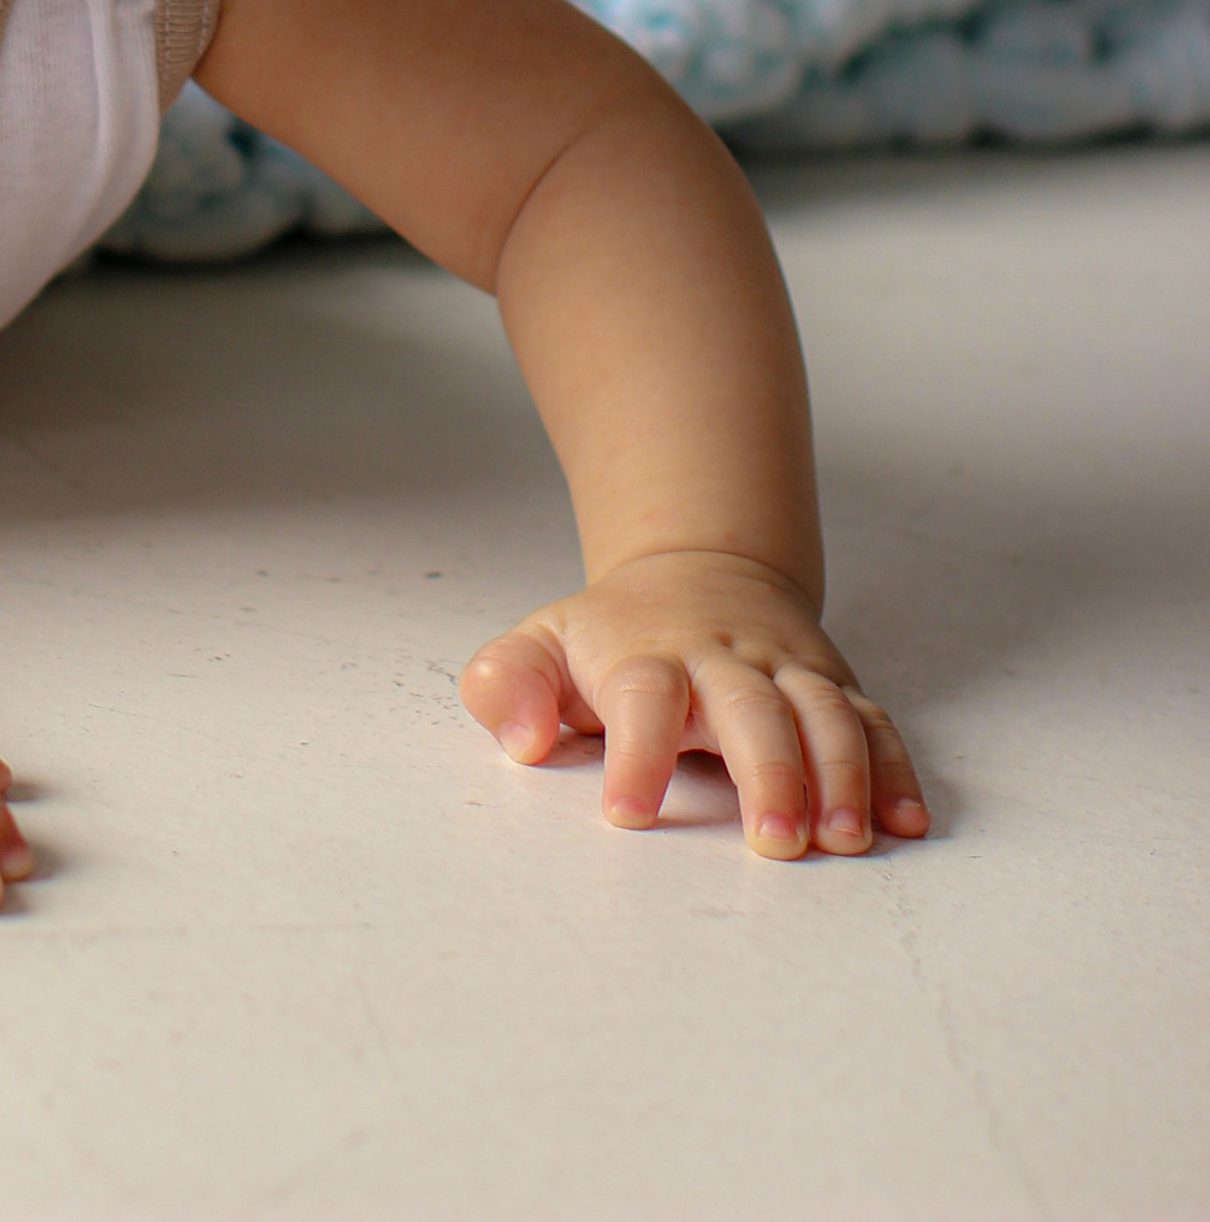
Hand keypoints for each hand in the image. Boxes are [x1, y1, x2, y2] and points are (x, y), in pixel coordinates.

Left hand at [461, 548, 927, 856]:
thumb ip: (508, 685)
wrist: (700, 569)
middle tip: (774, 844)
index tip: (626, 812)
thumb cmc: (612, 634)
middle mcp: (725, 660)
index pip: (643, 696)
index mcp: (647, 654)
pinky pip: (873, 723)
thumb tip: (523, 738)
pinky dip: (895, 769)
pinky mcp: (835, 688)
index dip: (636, 752)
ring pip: (825, 714)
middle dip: (769, 773)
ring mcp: (787, 671)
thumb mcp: (541, 645)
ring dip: (841, 776)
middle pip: (752, 708)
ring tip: (845, 841)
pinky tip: (905, 821)